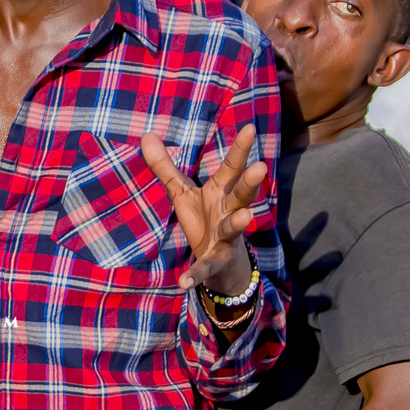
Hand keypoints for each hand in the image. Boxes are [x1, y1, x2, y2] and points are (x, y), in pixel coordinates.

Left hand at [141, 123, 267, 295]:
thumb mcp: (183, 194)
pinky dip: (195, 275)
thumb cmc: (205, 221)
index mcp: (220, 193)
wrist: (222, 267)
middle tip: (261, 167)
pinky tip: (183, 282)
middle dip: (250, 182)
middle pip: (241, 195)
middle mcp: (228, 212)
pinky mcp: (216, 263)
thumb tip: (147, 134)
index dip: (240, 149)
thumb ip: (166, 167)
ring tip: (246, 216)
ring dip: (239, 222)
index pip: (232, 168)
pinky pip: (206, 269)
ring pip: (234, 228)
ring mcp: (226, 239)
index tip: (250, 127)